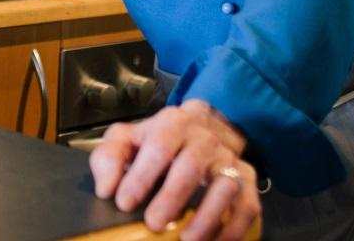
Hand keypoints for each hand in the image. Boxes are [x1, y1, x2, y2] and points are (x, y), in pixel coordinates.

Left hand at [88, 100, 260, 240]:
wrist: (202, 128)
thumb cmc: (157, 140)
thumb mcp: (126, 139)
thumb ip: (109, 158)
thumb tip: (106, 189)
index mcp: (172, 124)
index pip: (158, 146)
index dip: (141, 175)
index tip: (124, 203)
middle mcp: (205, 139)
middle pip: (191, 166)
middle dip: (172, 198)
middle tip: (153, 224)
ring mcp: (228, 159)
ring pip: (226, 185)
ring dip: (208, 216)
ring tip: (187, 240)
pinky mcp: (247, 180)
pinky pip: (247, 205)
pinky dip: (234, 228)